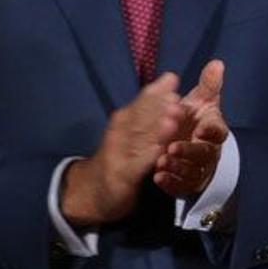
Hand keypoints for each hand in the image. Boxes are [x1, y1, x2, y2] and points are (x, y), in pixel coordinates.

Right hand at [61, 74, 188, 226]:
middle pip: (139, 118)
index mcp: (125, 121)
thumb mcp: (133, 129)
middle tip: (175, 98)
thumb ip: (149, 107)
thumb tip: (169, 79)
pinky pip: (136, 166)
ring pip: (138, 140)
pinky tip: (159, 152)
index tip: (172, 79)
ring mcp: (120, 155)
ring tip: (171, 122)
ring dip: (154, 131)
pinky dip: (147, 158)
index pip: (141, 103)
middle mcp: (120, 134)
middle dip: (156, 108)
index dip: (155, 92)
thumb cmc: (120, 154)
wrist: (92, 190)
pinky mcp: (122, 176)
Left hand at [154, 59, 229, 198]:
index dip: (211, 131)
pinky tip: (158, 176)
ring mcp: (198, 169)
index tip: (200, 128)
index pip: (219, 132)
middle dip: (188, 151)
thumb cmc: (196, 121)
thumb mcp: (201, 102)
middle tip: (171, 147)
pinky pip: (181, 185)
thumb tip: (217, 63)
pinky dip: (171, 182)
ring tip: (161, 161)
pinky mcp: (187, 183)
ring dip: (177, 167)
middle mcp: (208, 151)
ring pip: (192, 171)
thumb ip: (208, 85)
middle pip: (204, 154)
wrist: (190, 146)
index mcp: (213, 131)